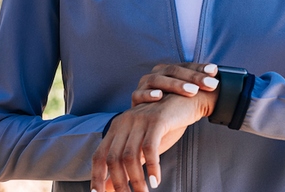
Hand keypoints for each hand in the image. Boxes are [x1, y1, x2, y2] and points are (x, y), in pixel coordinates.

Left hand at [90, 90, 218, 191]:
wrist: (188, 100)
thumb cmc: (164, 126)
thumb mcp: (143, 145)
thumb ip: (128, 162)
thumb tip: (110, 187)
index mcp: (117, 127)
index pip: (99, 155)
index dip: (97, 177)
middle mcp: (124, 122)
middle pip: (112, 158)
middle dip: (118, 183)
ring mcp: (139, 120)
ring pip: (130, 156)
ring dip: (136, 180)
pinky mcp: (156, 120)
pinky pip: (150, 148)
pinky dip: (152, 167)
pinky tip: (156, 181)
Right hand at [131, 62, 219, 106]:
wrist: (149, 130)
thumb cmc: (172, 112)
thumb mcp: (187, 101)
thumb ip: (199, 90)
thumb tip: (222, 84)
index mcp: (170, 72)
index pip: (187, 66)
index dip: (200, 68)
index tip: (215, 72)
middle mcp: (157, 74)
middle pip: (174, 70)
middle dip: (193, 77)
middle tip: (209, 84)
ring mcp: (144, 85)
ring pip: (158, 79)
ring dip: (175, 84)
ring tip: (191, 90)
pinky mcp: (135, 99)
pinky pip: (139, 94)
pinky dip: (148, 94)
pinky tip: (159, 96)